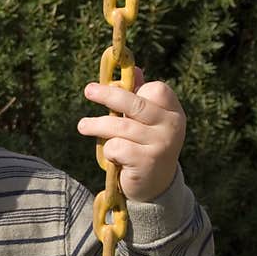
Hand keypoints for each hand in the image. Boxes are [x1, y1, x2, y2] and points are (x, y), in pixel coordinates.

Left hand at [77, 69, 185, 202]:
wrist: (156, 187)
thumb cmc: (145, 146)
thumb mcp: (146, 122)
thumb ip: (139, 96)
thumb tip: (134, 68)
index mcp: (173, 112)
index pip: (156, 90)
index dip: (135, 88)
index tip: (115, 88)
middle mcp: (172, 126)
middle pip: (135, 104)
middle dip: (107, 96)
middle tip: (88, 90)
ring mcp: (161, 144)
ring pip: (120, 126)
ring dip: (96, 125)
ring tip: (82, 126)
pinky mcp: (147, 162)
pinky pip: (116, 147)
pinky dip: (108, 150)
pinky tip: (112, 157)